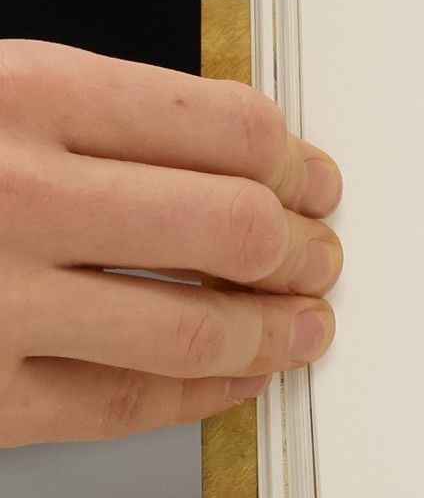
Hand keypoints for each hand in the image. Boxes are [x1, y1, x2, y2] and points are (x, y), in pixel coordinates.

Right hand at [0, 41, 341, 446]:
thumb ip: (92, 119)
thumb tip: (242, 162)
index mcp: (24, 94)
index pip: (230, 129)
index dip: (297, 164)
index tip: (316, 184)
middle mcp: (18, 194)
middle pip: (233, 228)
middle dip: (300, 250)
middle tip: (320, 258)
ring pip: (198, 326)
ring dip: (276, 331)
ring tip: (303, 325)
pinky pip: (129, 403)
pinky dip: (204, 393)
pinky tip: (233, 379)